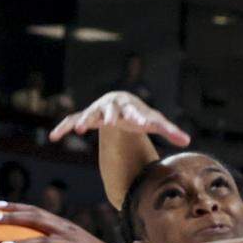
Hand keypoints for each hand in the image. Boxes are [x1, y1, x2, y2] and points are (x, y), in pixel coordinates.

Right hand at [48, 90, 189, 145]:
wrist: (121, 101)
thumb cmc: (140, 114)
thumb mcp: (154, 122)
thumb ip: (170, 131)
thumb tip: (188, 142)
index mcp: (131, 108)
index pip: (137, 112)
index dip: (139, 117)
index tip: (142, 122)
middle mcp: (113, 107)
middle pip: (111, 111)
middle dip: (109, 116)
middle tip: (109, 122)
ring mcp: (97, 111)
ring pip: (89, 115)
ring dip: (84, 120)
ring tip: (79, 129)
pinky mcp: (86, 117)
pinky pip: (72, 121)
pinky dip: (63, 127)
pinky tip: (54, 137)